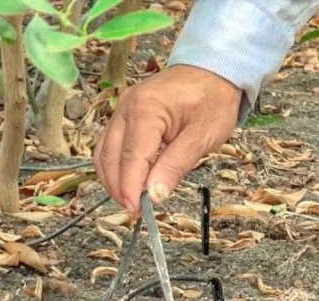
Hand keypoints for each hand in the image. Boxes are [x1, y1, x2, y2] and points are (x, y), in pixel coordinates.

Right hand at [94, 64, 242, 214]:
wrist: (213, 70)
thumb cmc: (213, 99)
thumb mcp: (203, 135)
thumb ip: (177, 165)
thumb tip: (155, 195)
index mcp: (145, 110)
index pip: (131, 158)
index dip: (131, 189)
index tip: (138, 212)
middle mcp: (126, 107)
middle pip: (110, 157)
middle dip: (119, 188)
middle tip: (136, 212)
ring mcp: (122, 110)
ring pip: (105, 153)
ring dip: (114, 180)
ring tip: (133, 201)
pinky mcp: (124, 116)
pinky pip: (111, 145)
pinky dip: (117, 166)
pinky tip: (131, 182)